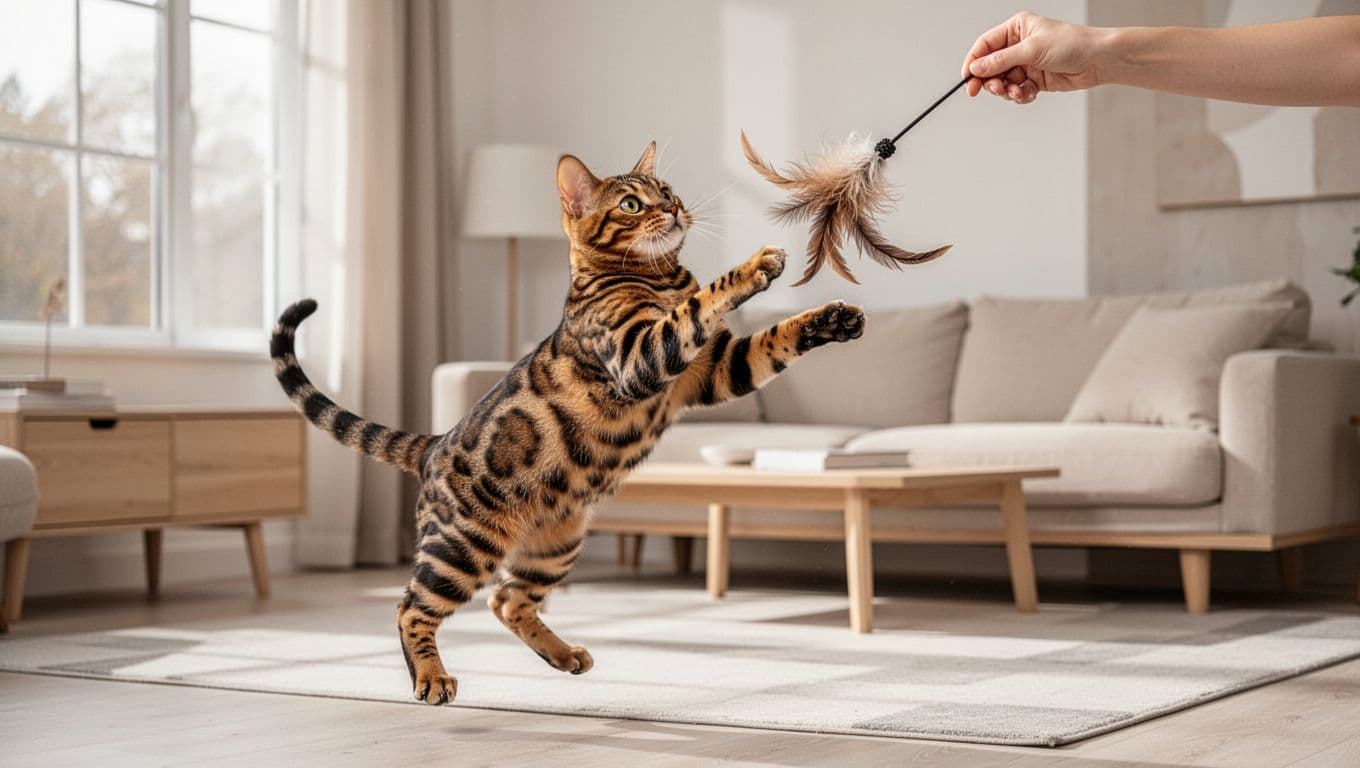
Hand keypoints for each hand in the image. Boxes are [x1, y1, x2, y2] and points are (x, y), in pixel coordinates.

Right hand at [961, 12, 1105, 103]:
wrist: (1097, 60)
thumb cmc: (1071, 44)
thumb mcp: (1031, 50)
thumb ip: (1001, 60)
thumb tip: (976, 68)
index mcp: (1016, 29)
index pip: (985, 46)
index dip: (974, 62)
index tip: (967, 79)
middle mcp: (1019, 45)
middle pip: (991, 67)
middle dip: (991, 80)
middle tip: (994, 89)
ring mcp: (1026, 63)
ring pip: (1003, 82)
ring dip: (1007, 90)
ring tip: (1017, 92)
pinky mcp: (1034, 79)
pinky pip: (1017, 91)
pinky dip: (1020, 95)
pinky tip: (1028, 94)